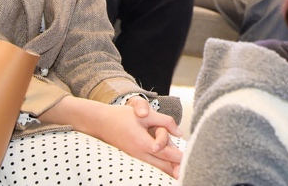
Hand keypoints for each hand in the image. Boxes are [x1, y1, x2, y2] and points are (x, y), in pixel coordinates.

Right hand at [43, 95, 182, 176]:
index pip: (165, 153)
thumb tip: (180, 132)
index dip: (178, 157)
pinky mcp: (131, 156)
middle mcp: (138, 153)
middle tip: (186, 172)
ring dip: (167, 169)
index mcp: (143, 143)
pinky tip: (164, 167)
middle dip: (174, 168)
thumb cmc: (122, 116)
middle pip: (161, 164)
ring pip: (154, 166)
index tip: (188, 160)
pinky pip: (148, 164)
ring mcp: (134, 156)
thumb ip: (165, 121)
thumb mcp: (146, 114)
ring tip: (178, 174)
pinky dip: (158, 166)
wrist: (100, 122)